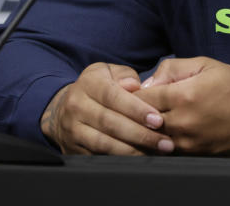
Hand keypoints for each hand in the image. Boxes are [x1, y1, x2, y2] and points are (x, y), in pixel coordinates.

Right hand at [40, 62, 174, 154]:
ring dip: (133, 150)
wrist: (64, 109)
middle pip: (110, 122)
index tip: (158, 120)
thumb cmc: (98, 88)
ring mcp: (73, 129)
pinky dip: (121, 158)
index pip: (113, 96)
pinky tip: (140, 158)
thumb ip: (125, 75)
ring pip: (104, 143)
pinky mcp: (73, 148)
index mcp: (88, 83)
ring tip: (157, 151)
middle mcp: (77, 106)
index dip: (136, 109)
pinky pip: (98, 155)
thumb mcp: (109, 72)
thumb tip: (135, 84)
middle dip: (140, 134)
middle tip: (164, 141)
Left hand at [137, 57, 229, 155]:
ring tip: (153, 116)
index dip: (134, 93)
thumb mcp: (207, 65)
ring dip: (149, 127)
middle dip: (137, 111)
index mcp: (184, 95)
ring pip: (152, 137)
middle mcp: (182, 121)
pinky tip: (168, 128)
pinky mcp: (193, 153)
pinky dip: (162, 139)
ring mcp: (187, 141)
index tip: (134, 90)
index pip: (141, 98)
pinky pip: (167, 148)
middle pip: (142, 119)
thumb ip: (173, 68)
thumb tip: (149, 82)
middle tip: (137, 104)